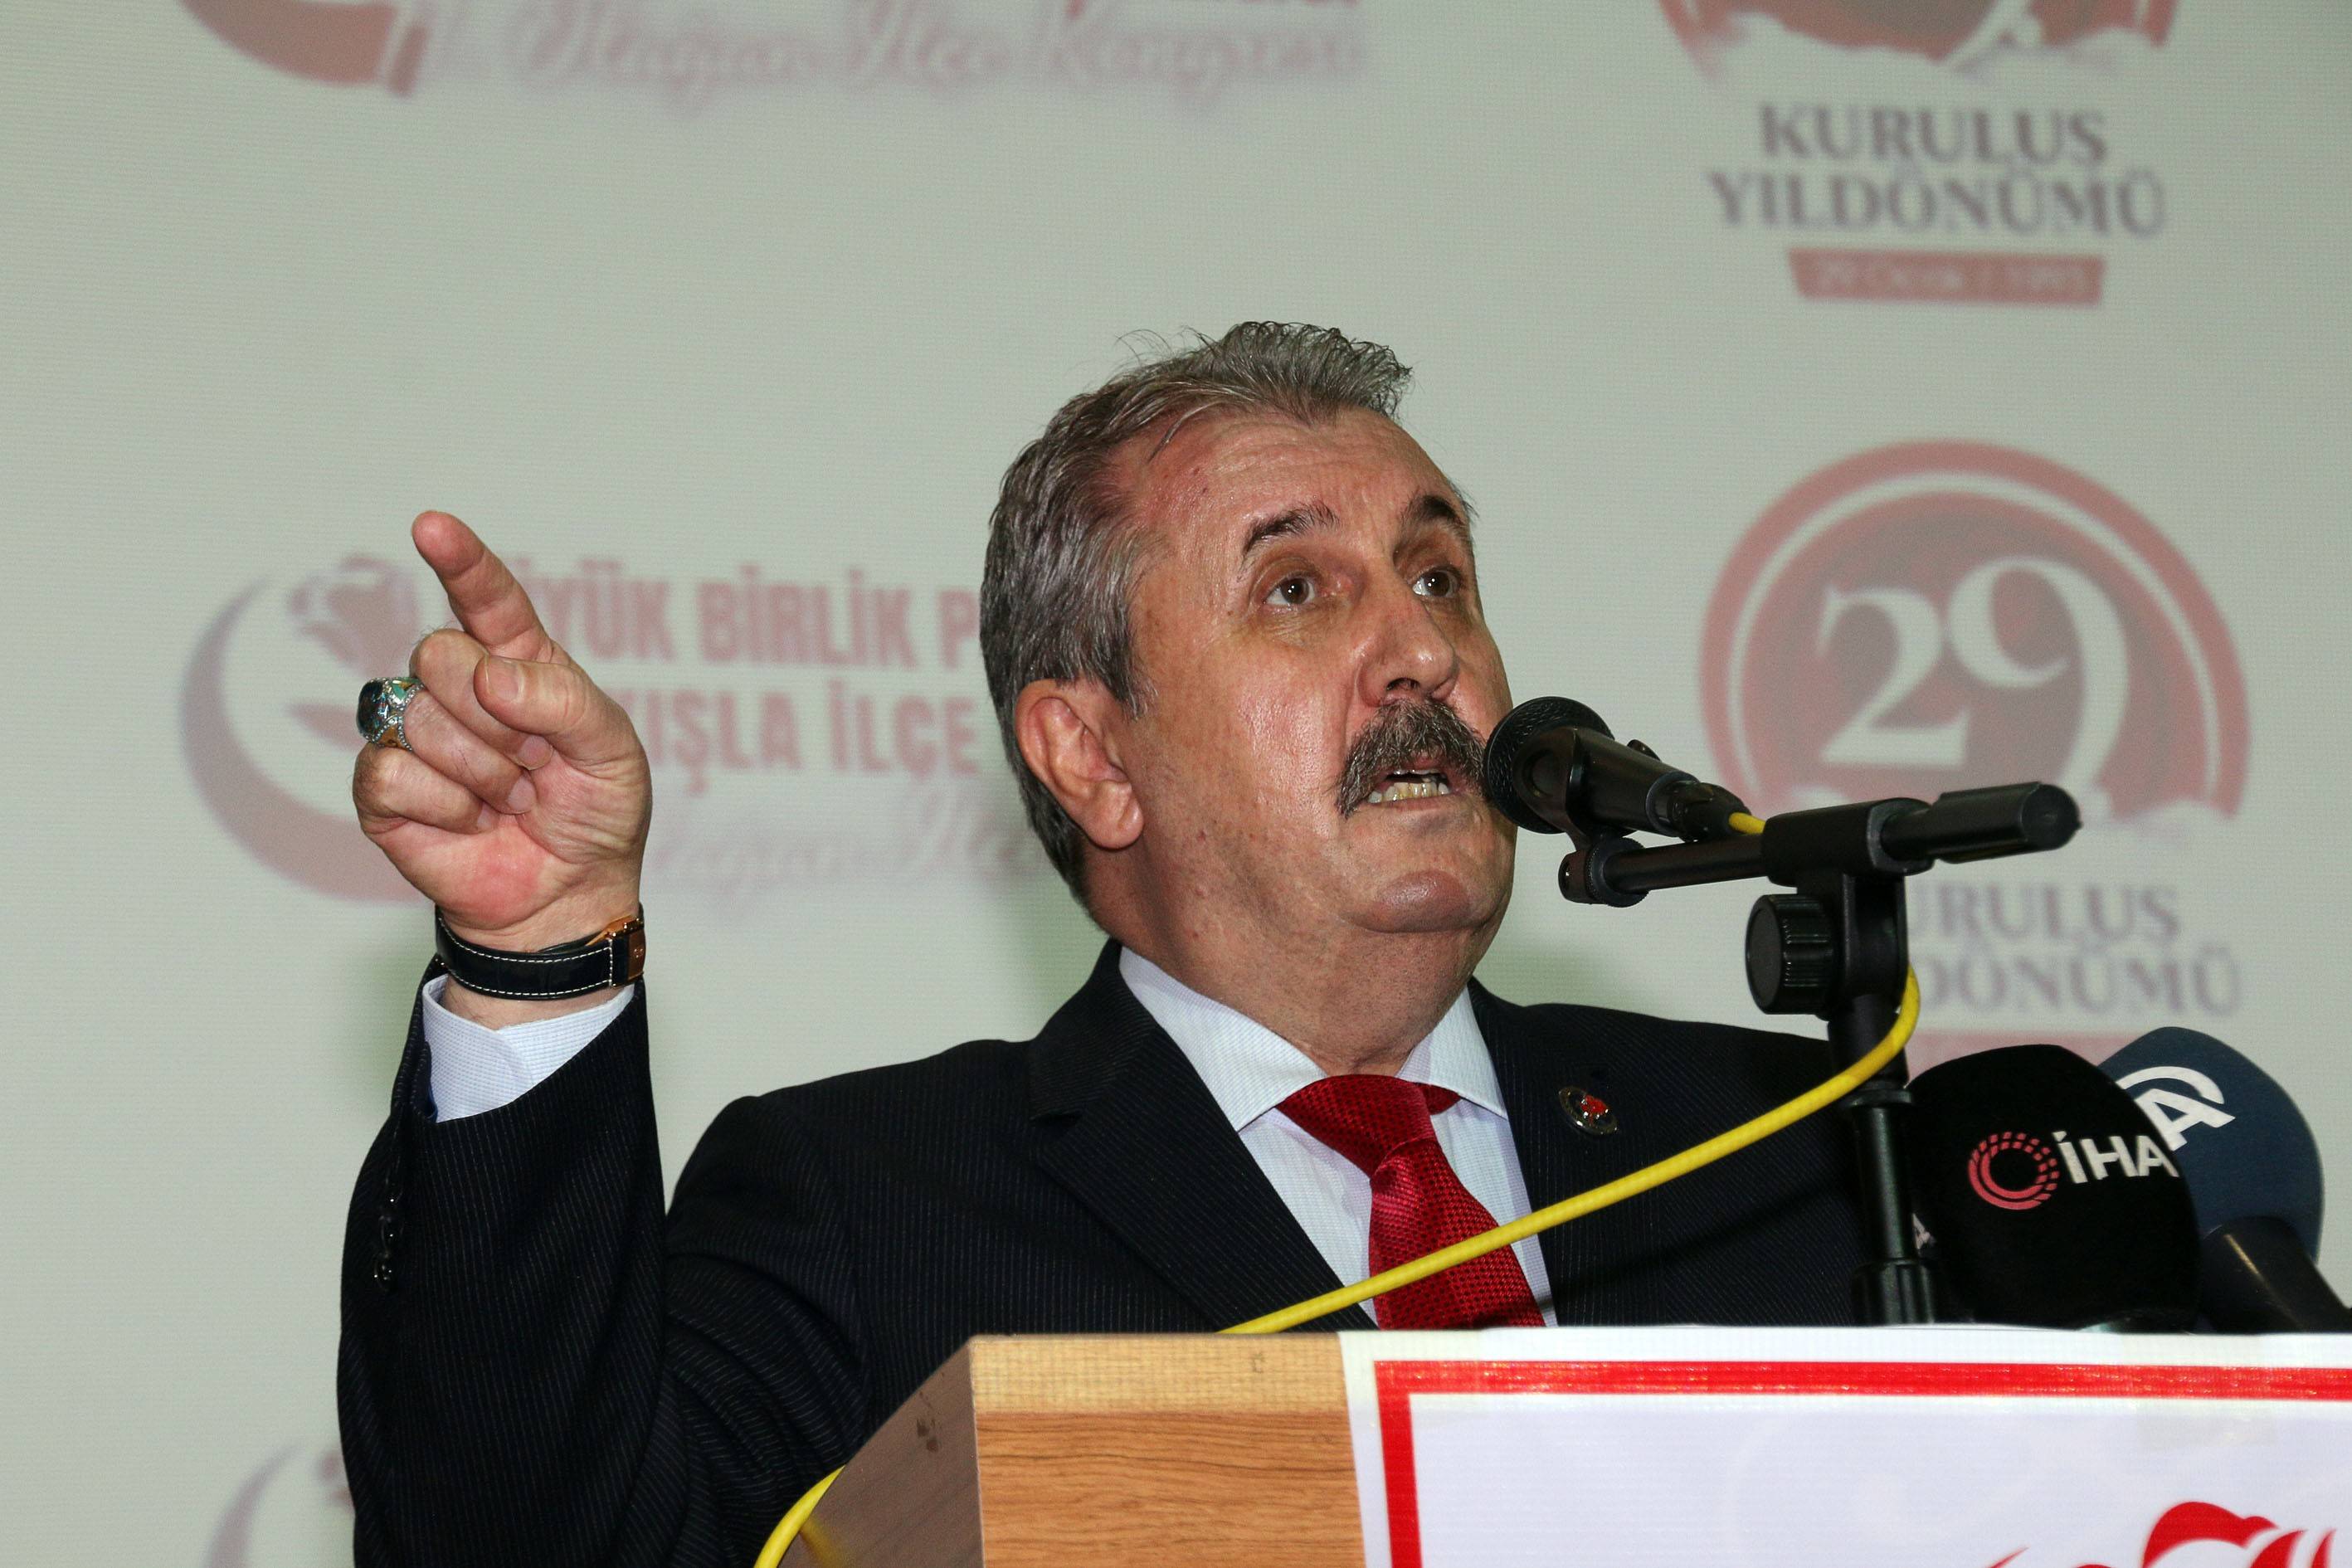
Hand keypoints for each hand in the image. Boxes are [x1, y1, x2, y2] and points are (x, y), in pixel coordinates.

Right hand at [353, 512, 650, 964]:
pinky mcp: (384, 788)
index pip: (486, 598)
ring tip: (510, 800)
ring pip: (422, 716)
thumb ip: (564, 699)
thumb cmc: (595, 814)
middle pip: (439, 652)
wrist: (569, 894)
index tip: (432, 526)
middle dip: (496, 715)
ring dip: (483, 771)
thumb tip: (490, 675)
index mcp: (519, 662)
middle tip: (533, 763)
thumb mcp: (612, 750)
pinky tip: (470, 822)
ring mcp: (416, 734)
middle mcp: (460, 687)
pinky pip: (394, 771)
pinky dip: (447, 806)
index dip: (460, 559)